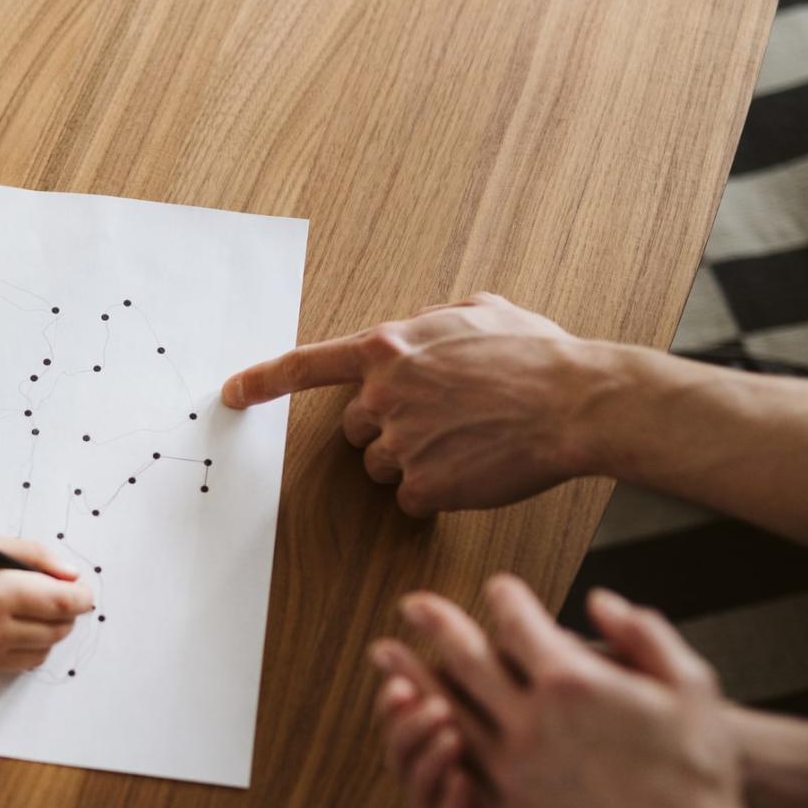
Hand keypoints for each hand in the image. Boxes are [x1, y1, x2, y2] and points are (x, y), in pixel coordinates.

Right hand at [0, 535, 93, 678]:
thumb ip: (34, 556)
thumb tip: (71, 575)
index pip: (62, 602)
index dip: (80, 596)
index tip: (81, 590)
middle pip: (57, 629)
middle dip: (65, 612)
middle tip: (57, 597)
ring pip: (41, 651)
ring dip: (46, 632)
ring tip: (29, 612)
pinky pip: (16, 666)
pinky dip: (23, 648)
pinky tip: (9, 629)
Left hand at [220, 293, 609, 515]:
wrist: (577, 403)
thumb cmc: (538, 355)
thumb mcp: (479, 310)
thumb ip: (431, 319)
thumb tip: (418, 327)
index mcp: (390, 348)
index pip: (306, 366)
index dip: (263, 380)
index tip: (231, 393)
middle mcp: (383, 394)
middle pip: (358, 427)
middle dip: (390, 426)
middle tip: (446, 418)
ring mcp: (400, 443)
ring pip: (384, 465)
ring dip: (416, 459)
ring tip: (470, 439)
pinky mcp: (422, 487)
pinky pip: (413, 497)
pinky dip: (441, 490)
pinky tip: (476, 468)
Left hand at [373, 576, 778, 807]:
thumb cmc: (698, 769)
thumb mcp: (691, 685)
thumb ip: (644, 632)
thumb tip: (600, 599)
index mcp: (572, 683)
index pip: (518, 622)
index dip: (505, 598)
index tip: (498, 588)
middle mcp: (531, 723)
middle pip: (465, 659)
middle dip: (437, 625)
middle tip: (411, 604)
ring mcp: (512, 771)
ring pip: (445, 711)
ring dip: (412, 677)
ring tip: (387, 654)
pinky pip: (454, 771)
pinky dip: (430, 743)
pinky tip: (420, 727)